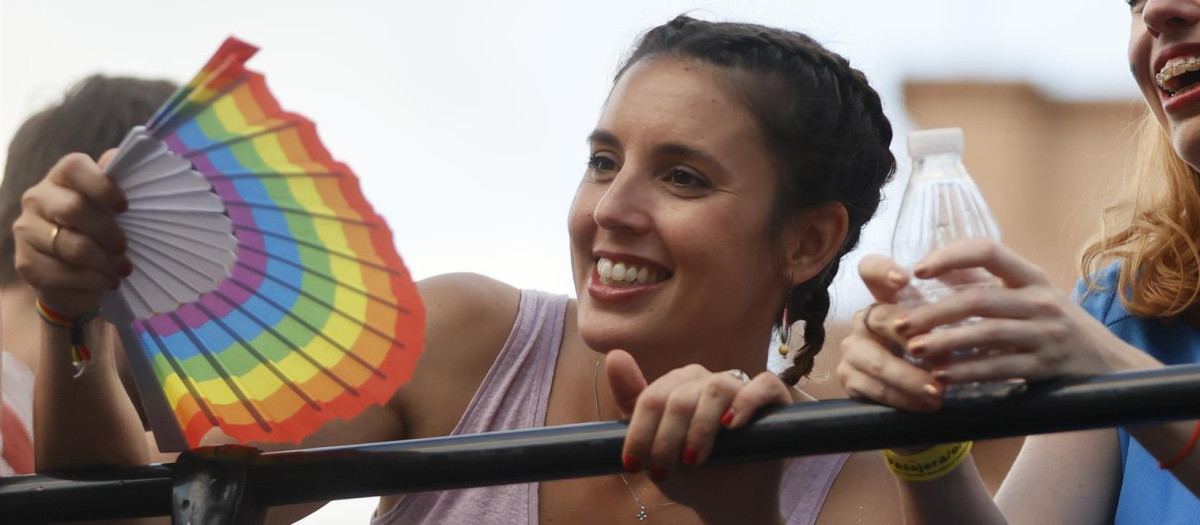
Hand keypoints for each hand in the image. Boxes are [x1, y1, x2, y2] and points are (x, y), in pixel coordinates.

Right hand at [13, 151, 129, 316]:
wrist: (75, 276)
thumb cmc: (100, 233)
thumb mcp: (113, 209)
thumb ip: (115, 185)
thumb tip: (119, 156)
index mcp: (61, 177)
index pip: (75, 167)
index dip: (103, 185)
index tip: (125, 207)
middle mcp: (37, 198)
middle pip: (74, 209)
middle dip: (107, 232)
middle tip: (125, 247)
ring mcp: (26, 231)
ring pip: (71, 246)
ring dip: (104, 261)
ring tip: (122, 268)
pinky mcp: (26, 263)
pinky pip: (63, 274)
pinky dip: (93, 280)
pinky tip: (107, 281)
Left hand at [607, 350, 789, 521]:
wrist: (727, 502)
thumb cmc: (689, 473)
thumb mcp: (653, 446)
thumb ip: (632, 402)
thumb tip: (614, 355)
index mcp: (678, 386)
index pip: (653, 396)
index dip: (640, 432)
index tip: (634, 467)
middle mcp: (707, 381)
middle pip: (681, 396)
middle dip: (666, 438)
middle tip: (664, 473)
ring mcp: (740, 387)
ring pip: (717, 388)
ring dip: (700, 427)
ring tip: (693, 459)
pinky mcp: (774, 399)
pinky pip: (763, 384)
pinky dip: (747, 402)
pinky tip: (732, 426)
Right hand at [837, 254, 945, 411]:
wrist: (916, 393)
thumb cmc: (935, 353)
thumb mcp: (944, 332)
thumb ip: (945, 324)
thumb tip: (956, 337)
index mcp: (885, 298)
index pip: (871, 269)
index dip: (882, 270)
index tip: (904, 279)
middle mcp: (864, 318)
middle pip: (881, 318)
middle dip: (912, 338)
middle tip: (938, 356)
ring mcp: (852, 348)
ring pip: (878, 361)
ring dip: (910, 379)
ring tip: (938, 392)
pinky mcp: (848, 377)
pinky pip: (874, 389)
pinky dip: (903, 398)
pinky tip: (924, 404)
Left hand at [897, 238, 1146, 382]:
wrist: (1110, 366)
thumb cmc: (1057, 325)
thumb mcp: (1031, 295)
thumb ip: (988, 282)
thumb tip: (936, 267)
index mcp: (1032, 277)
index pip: (989, 251)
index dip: (951, 256)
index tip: (918, 270)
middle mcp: (1041, 301)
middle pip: (978, 299)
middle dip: (934, 312)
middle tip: (900, 323)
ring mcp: (1046, 334)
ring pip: (986, 335)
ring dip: (945, 343)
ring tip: (914, 349)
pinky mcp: (1046, 367)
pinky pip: (1000, 369)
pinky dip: (967, 372)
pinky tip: (941, 376)